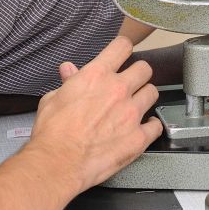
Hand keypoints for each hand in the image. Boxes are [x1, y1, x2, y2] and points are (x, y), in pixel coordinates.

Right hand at [27, 37, 161, 192]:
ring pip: (152, 93)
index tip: (123, 53)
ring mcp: (131, 113)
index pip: (122, 46)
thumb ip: (68, 82)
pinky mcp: (138, 137)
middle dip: (138, 74)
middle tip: (131, 83)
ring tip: (136, 105)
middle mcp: (118, 89)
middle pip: (144, 69)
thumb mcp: (53, 99)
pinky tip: (143, 128)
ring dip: (145, 97)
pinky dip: (151, 126)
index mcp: (97, 75)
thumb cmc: (52, 133)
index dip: (124, 47)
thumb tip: (69, 70)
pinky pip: (156, 125)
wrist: (58, 163)